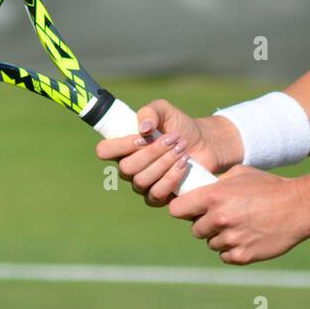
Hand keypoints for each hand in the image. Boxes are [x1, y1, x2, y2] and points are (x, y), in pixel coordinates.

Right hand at [94, 100, 241, 206]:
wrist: (205, 142)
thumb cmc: (179, 125)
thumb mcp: (165, 111)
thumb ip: (150, 112)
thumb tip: (143, 128)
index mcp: (124, 146)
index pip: (104, 151)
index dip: (119, 146)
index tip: (142, 137)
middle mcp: (129, 168)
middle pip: (126, 168)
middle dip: (151, 152)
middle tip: (172, 138)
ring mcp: (142, 184)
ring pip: (141, 181)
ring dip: (163, 163)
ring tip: (181, 148)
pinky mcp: (159, 197)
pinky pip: (156, 194)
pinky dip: (171, 178)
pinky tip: (184, 164)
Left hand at [169, 167, 309, 264]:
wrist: (300, 207)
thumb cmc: (269, 186)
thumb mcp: (240, 174)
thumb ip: (216, 184)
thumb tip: (198, 190)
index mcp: (214, 196)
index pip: (177, 210)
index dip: (183, 210)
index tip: (190, 210)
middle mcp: (219, 219)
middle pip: (195, 229)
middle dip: (205, 224)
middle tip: (222, 218)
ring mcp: (231, 239)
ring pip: (211, 243)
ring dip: (220, 237)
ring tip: (240, 226)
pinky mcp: (242, 256)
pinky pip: (225, 256)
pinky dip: (232, 250)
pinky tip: (247, 237)